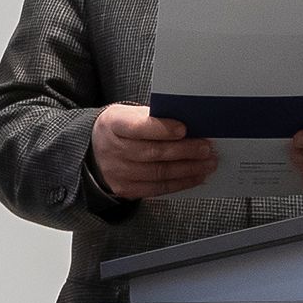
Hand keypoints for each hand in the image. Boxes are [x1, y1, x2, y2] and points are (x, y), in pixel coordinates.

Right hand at [90, 102, 216, 200]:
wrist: (95, 150)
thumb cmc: (120, 129)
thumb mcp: (129, 114)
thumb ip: (154, 117)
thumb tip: (190, 125)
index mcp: (113, 124)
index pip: (138, 127)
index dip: (162, 129)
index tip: (184, 129)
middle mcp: (113, 150)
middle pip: (152, 153)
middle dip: (184, 151)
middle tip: (206, 148)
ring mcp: (118, 172)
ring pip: (158, 173)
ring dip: (188, 169)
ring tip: (207, 164)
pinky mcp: (126, 189)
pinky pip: (157, 189)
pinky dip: (180, 183)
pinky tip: (195, 177)